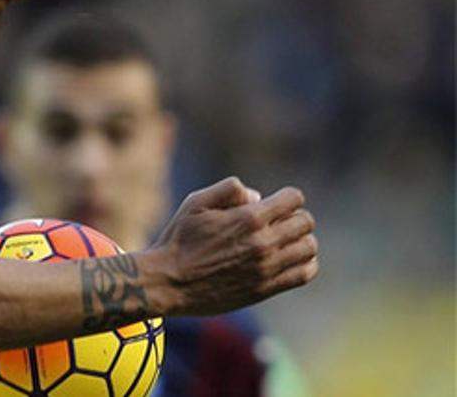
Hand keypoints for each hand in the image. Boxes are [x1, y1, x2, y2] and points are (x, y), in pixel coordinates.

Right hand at [146, 176, 318, 316]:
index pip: (294, 199)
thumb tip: (257, 196)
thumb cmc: (179, 238)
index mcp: (248, 218)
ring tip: (283, 242)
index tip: (274, 204)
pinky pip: (305, 274)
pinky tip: (289, 260)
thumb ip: (229, 189)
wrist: (169, 281)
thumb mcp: (196, 202)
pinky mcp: (266, 288)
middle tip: (278, 223)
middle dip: (295, 217)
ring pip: (309, 248)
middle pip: (306, 222)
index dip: (286, 197)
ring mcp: (267, 268)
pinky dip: (305, 264)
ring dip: (301, 241)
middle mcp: (263, 242)